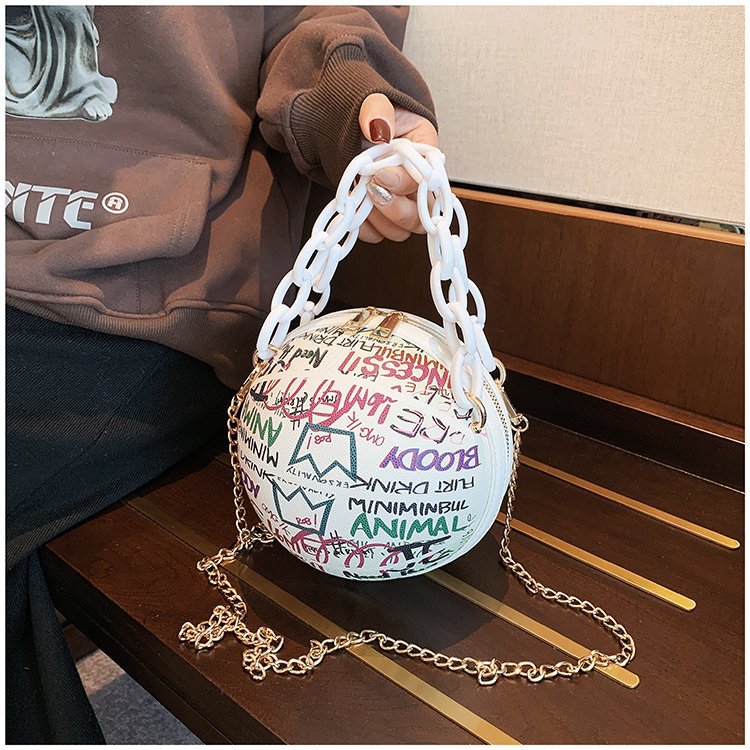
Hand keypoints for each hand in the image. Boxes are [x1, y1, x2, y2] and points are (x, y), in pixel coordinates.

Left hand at [357, 93, 438, 242]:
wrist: (345, 126)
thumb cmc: (366, 114)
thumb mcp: (373, 102)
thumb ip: (377, 110)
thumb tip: (378, 128)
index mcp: (424, 152)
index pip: (428, 178)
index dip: (405, 182)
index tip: (380, 174)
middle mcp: (417, 183)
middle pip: (422, 215)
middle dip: (396, 209)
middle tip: (371, 190)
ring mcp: (400, 202)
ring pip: (402, 230)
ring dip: (379, 220)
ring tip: (360, 196)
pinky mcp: (380, 216)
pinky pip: (378, 234)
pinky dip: (364, 228)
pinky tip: (353, 209)